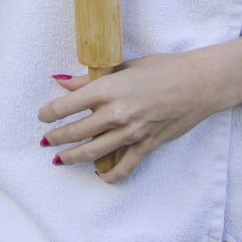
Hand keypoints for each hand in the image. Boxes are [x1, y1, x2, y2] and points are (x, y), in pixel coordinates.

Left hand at [39, 43, 241, 181]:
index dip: (49, 113)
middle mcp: (117, 113)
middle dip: (57, 138)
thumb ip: (92, 79)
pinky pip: (124, 167)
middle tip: (46, 141)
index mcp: (108, 89)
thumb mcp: (124, 67)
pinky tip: (100, 175)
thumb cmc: (163, 69)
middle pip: (76, 132)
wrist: (199, 83)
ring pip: (94, 152)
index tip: (42, 116)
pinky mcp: (147, 145)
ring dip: (73, 157)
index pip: (67, 105)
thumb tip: (63, 82)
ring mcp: (132, 133)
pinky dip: (109, 174)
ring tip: (61, 160)